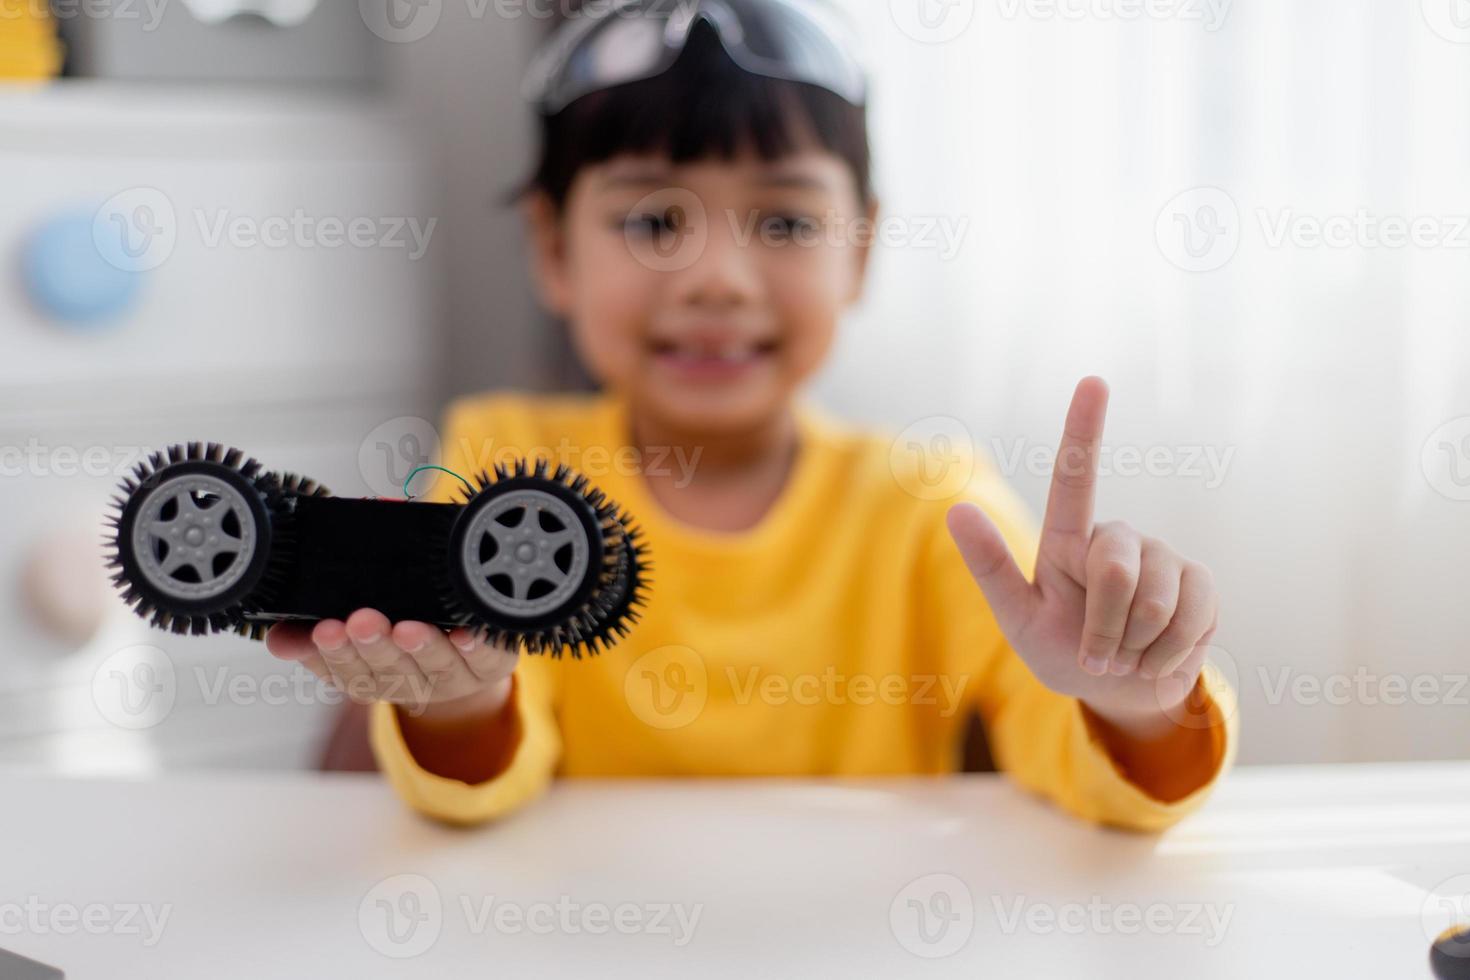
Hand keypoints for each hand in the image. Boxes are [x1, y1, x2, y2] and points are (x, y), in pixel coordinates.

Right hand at [265, 609, 518, 721]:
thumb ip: (313, 629)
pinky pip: (486, 659)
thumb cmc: (397, 627)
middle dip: (373, 647)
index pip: (343, 671)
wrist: (463, 663)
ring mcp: (452, 677)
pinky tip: (467, 633)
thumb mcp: (350, 634)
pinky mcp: (491, 666)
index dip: (331, 655)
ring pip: (434, 666)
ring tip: (408, 628)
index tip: (322, 630)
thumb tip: (276, 636)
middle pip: (388, 671)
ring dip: (420, 648)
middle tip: (360, 622)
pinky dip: (476, 647)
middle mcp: (408, 682)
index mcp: (368, 677)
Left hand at [946, 377, 1219, 732]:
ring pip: (1154, 602)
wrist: (1121, 692)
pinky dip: (1166, 655)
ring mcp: (1163, 558)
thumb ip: (991, 566)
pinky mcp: (1200, 585)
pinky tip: (1156, 658)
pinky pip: (1191, 617)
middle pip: (1114, 572)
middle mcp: (1118, 539)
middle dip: (1103, 628)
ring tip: (1125, 653)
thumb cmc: (1060, 650)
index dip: (1084, 429)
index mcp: (1068, 540)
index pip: (1074, 478)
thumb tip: (955, 508)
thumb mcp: (1018, 616)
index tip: (1093, 382)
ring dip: (1133, 647)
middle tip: (1096, 654)